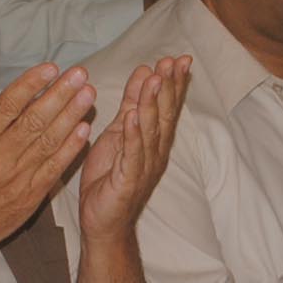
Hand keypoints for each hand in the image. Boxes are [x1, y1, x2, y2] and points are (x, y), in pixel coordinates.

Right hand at [0, 63, 94, 258]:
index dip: (30, 85)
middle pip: (35, 121)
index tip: (50, 68)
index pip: (7, 106)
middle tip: (80, 74)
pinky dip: (71, 148)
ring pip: (49, 142)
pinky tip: (84, 129)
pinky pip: (54, 168)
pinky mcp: (30, 197)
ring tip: (88, 94)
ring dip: (72, 116)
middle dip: (60, 94)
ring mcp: (17, 180)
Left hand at [74, 56, 191, 242]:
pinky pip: (132, 154)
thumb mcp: (119, 132)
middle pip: (165, 115)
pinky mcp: (128, 180)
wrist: (103, 222)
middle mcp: (155, 152)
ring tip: (155, 79)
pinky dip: (133, 135)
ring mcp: (143, 166)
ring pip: (150, 131)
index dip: (173, 83)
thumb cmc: (110, 178)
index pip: (167, 106)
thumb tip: (145, 72)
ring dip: (152, 104)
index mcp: (153, 140)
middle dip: (169, 88)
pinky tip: (133, 116)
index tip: (178, 59)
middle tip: (172, 62)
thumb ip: (131, 104)